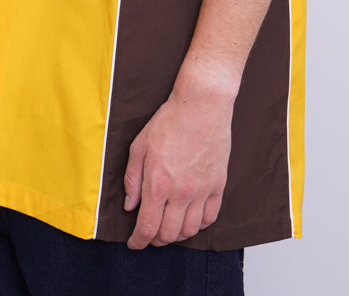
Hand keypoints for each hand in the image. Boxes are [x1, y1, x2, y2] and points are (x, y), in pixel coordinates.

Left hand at [123, 77, 233, 249]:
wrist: (201, 105)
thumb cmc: (169, 121)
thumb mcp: (140, 146)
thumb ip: (133, 179)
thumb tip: (130, 204)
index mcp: (158, 184)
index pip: (147, 228)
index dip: (138, 241)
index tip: (134, 243)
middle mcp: (181, 193)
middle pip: (168, 234)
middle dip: (155, 240)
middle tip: (149, 234)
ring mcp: (202, 190)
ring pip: (190, 231)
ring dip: (177, 235)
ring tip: (169, 227)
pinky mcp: (218, 184)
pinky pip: (210, 217)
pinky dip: (199, 225)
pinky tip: (191, 218)